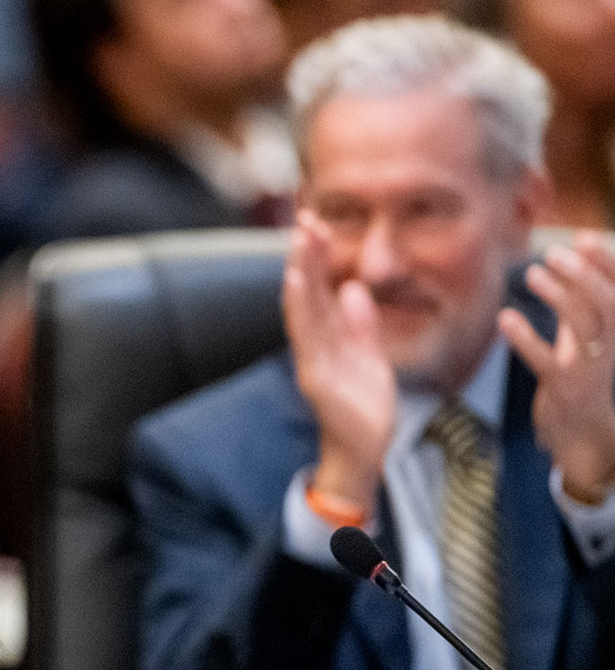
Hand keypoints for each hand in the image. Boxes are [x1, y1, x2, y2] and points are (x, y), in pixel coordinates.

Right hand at [283, 212, 396, 510]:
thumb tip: (354, 290)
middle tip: (305, 218)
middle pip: (306, 293)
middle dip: (305, 256)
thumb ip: (361, 324)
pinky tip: (300, 282)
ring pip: (301, 310)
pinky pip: (306, 337)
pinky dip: (300, 307)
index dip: (316, 258)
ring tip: (300, 241)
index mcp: (326, 340)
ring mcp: (312, 360)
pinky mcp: (316, 376)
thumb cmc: (364, 408)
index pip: (317, 291)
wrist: (364, 451)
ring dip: (300, 273)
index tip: (318, 224)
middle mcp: (313, 346)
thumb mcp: (369, 356)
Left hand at [501, 232, 614, 502]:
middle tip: (553, 251)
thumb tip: (573, 272)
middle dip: (583, 274)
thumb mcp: (588, 344)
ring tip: (531, 273)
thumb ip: (581, 311)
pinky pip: (545, 359)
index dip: (607, 264)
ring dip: (557, 295)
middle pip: (607, 303)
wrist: (587, 441)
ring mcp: (589, 369)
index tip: (585, 237)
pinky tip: (504, 317)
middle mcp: (611, 348)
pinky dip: (524, 337)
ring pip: (582, 325)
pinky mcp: (563, 389)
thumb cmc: (585, 385)